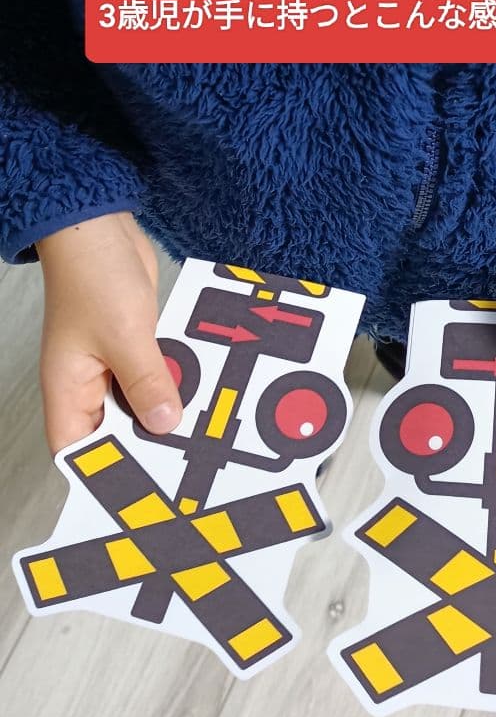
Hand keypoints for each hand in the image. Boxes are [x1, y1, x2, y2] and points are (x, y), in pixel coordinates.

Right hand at [37, 211, 181, 453]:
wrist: (100, 224)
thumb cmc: (91, 274)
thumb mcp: (125, 335)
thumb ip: (147, 382)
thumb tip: (164, 423)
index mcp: (69, 390)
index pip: (79, 450)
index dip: (105, 472)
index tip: (143, 491)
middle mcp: (89, 382)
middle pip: (118, 431)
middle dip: (149, 443)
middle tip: (189, 465)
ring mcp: (113, 363)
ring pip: (142, 402)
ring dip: (168, 410)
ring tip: (204, 434)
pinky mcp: (136, 343)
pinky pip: (158, 372)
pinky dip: (177, 379)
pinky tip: (205, 392)